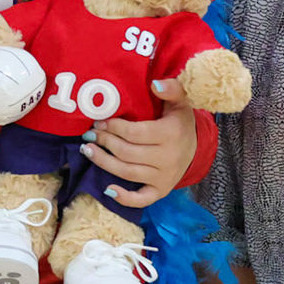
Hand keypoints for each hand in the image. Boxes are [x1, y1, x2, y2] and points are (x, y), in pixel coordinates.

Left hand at [79, 81, 197, 209]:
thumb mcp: (180, 101)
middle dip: (104, 142)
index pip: (134, 133)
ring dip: (103, 162)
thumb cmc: (180, 121)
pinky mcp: (161, 191)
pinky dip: (124, 198)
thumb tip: (155, 83)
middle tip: (89, 134)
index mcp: (170, 134)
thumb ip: (171, 88)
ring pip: (128, 173)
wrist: (196, 147)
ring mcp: (164, 177)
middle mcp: (168, 158)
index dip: (113, 127)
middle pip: (127, 152)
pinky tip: (107, 190)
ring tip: (87, 150)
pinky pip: (142, 199)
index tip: (98, 121)